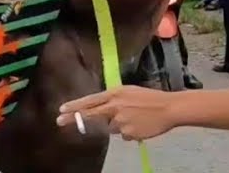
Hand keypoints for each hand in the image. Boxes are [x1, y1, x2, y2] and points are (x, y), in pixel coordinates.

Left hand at [57, 86, 177, 141]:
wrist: (170, 108)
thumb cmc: (152, 98)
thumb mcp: (131, 92)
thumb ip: (115, 100)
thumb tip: (103, 111)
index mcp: (117, 93)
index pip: (92, 100)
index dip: (76, 105)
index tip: (61, 109)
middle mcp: (115, 106)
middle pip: (91, 113)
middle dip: (74, 117)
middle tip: (58, 121)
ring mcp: (120, 120)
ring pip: (111, 127)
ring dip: (119, 126)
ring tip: (136, 119)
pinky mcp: (127, 133)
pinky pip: (123, 135)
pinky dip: (130, 132)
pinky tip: (141, 125)